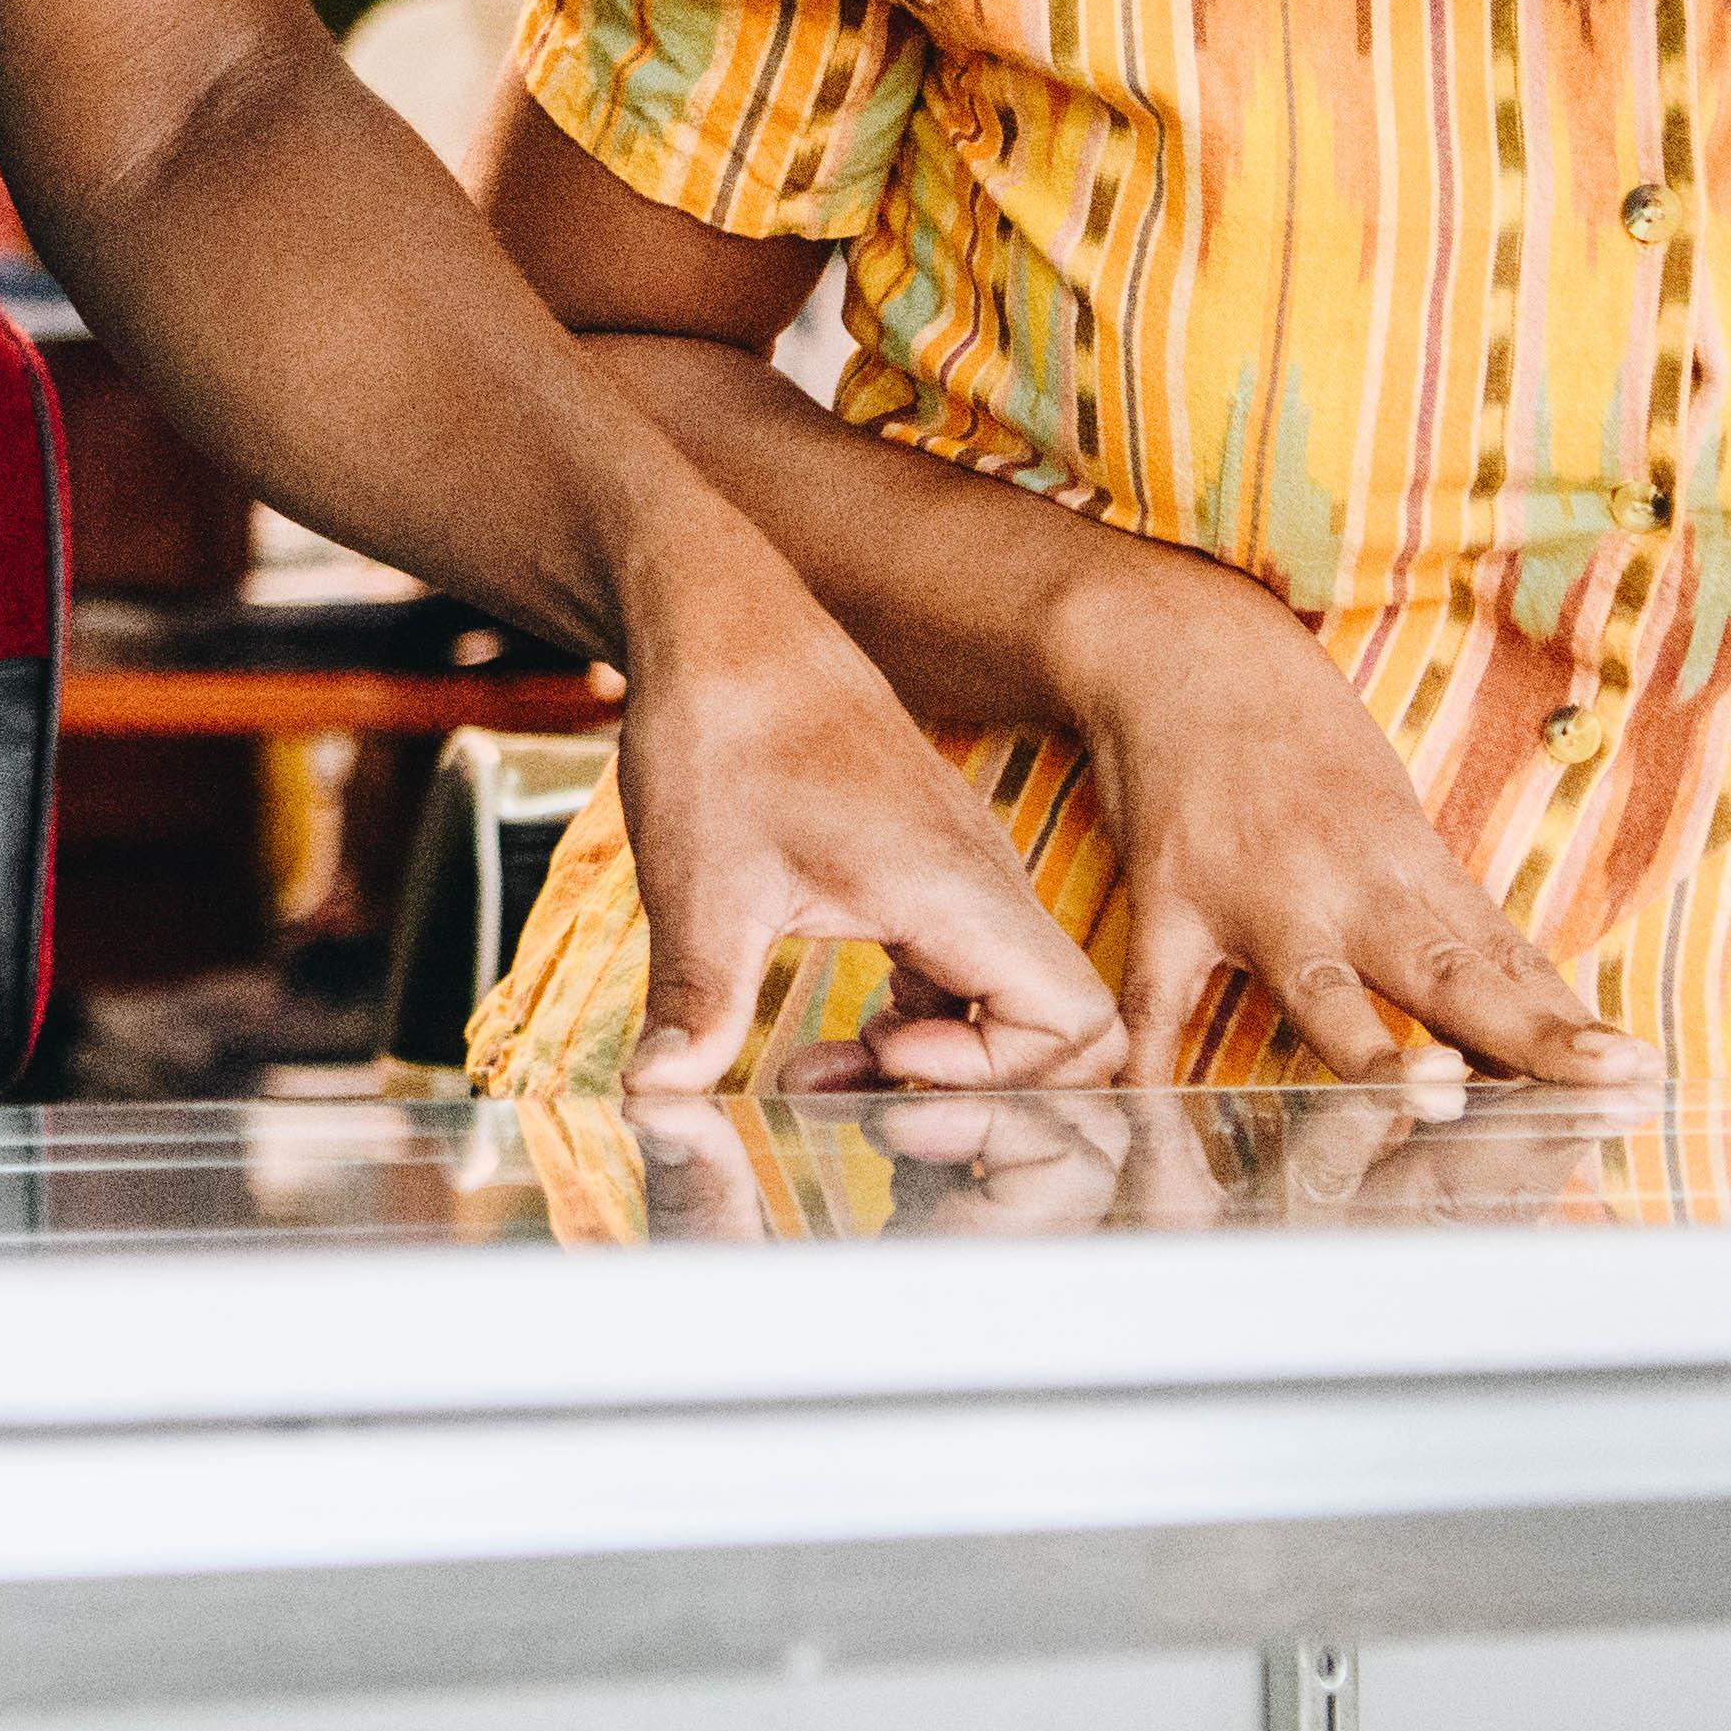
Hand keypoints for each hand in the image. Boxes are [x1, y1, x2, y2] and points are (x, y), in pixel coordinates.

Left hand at [600, 536, 1128, 1090]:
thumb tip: (655, 1093)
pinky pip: (965, 974)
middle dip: (984, 1094)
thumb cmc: (723, 727)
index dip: (1003, 1076)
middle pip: (1064, 1030)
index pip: (1075, 1022)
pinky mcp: (925, 873)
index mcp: (953, 885)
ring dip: (937, 1063)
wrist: (719, 622)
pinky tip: (837, 1035)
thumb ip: (698, 1000)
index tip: (892, 1065)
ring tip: (826, 1075)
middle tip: (872, 1108)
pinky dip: (920, 1023)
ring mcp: (959, 876)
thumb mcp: (701, 882)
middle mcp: (979, 882)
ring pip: (1009, 1005)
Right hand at [1040, 550, 1647, 1101]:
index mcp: (1409, 863)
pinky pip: (1159, 999)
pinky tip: (1164, 1124)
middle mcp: (1346, 884)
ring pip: (1324, 992)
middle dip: (1527, 1038)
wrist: (1184, 645)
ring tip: (1436, 1097)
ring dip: (1376, 1051)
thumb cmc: (1299, 735)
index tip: (1636, 1075)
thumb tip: (1527, 1003)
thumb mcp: (1391, 812)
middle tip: (1600, 1086)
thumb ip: (1441, 916)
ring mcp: (1256, 897)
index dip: (1569, 1024)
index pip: (1504, 960)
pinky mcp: (1169, 902)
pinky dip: (1153, 1062)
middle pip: (1450, 977)